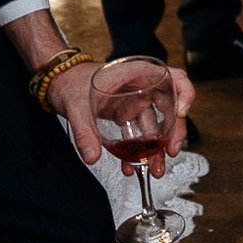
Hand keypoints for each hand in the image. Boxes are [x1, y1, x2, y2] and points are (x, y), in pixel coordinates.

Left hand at [39, 57, 195, 174]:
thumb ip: (85, 132)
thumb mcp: (76, 106)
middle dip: (173, 133)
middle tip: (170, 153)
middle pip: (170, 108)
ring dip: (156, 148)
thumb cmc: (70, 82)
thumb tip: (92, 157)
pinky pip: (138, 133)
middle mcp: (143, 86)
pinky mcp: (127, 113)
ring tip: (153, 169)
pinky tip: (131, 165)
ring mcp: (136, 101)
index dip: (184, 94)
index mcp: (138, 74)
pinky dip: (136, 150)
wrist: (58, 83)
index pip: (174, 77)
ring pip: (156, 125)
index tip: (180, 114)